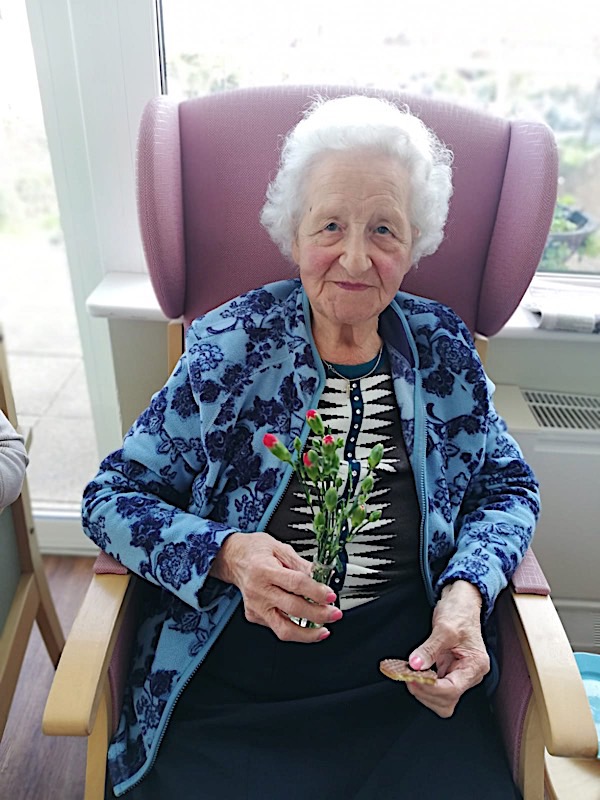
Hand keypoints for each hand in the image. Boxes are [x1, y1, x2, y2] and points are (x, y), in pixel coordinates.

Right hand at [209, 532, 341, 642]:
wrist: (231, 558)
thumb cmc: (255, 550)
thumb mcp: (279, 548)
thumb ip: (301, 564)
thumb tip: (322, 575)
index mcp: (265, 570)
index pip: (295, 584)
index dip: (316, 591)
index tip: (330, 596)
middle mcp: (259, 591)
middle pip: (293, 608)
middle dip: (318, 614)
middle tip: (334, 614)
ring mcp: (255, 606)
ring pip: (283, 629)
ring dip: (307, 634)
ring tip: (323, 630)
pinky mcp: (254, 616)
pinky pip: (277, 627)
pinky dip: (294, 628)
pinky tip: (305, 624)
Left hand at [406, 580, 489, 716]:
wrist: (461, 602)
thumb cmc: (460, 611)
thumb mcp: (445, 628)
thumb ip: (429, 648)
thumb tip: (415, 665)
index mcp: (475, 665)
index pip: (453, 689)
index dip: (430, 687)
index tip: (412, 678)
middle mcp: (469, 674)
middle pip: (447, 701)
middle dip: (426, 692)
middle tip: (408, 676)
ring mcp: (458, 674)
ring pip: (441, 699)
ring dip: (423, 690)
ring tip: (409, 674)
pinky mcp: (448, 671)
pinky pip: (435, 687)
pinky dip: (422, 684)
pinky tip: (413, 674)